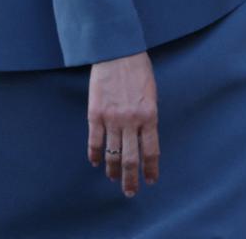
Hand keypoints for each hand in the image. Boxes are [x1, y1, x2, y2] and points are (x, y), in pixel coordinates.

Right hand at [87, 51, 159, 197]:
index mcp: (149, 115)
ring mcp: (112, 119)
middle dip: (131, 179)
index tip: (150, 180)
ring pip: (112, 153)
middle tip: (130, 192)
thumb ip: (148, 116)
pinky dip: (94, 155)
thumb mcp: (151, 94)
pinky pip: (94, 141)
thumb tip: (144, 137)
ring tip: (115, 180)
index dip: (151, 169)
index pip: (151, 150)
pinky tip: (96, 163)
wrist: (117, 53)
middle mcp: (131, 121)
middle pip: (131, 158)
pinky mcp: (95, 114)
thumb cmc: (138, 71)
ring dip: (114, 170)